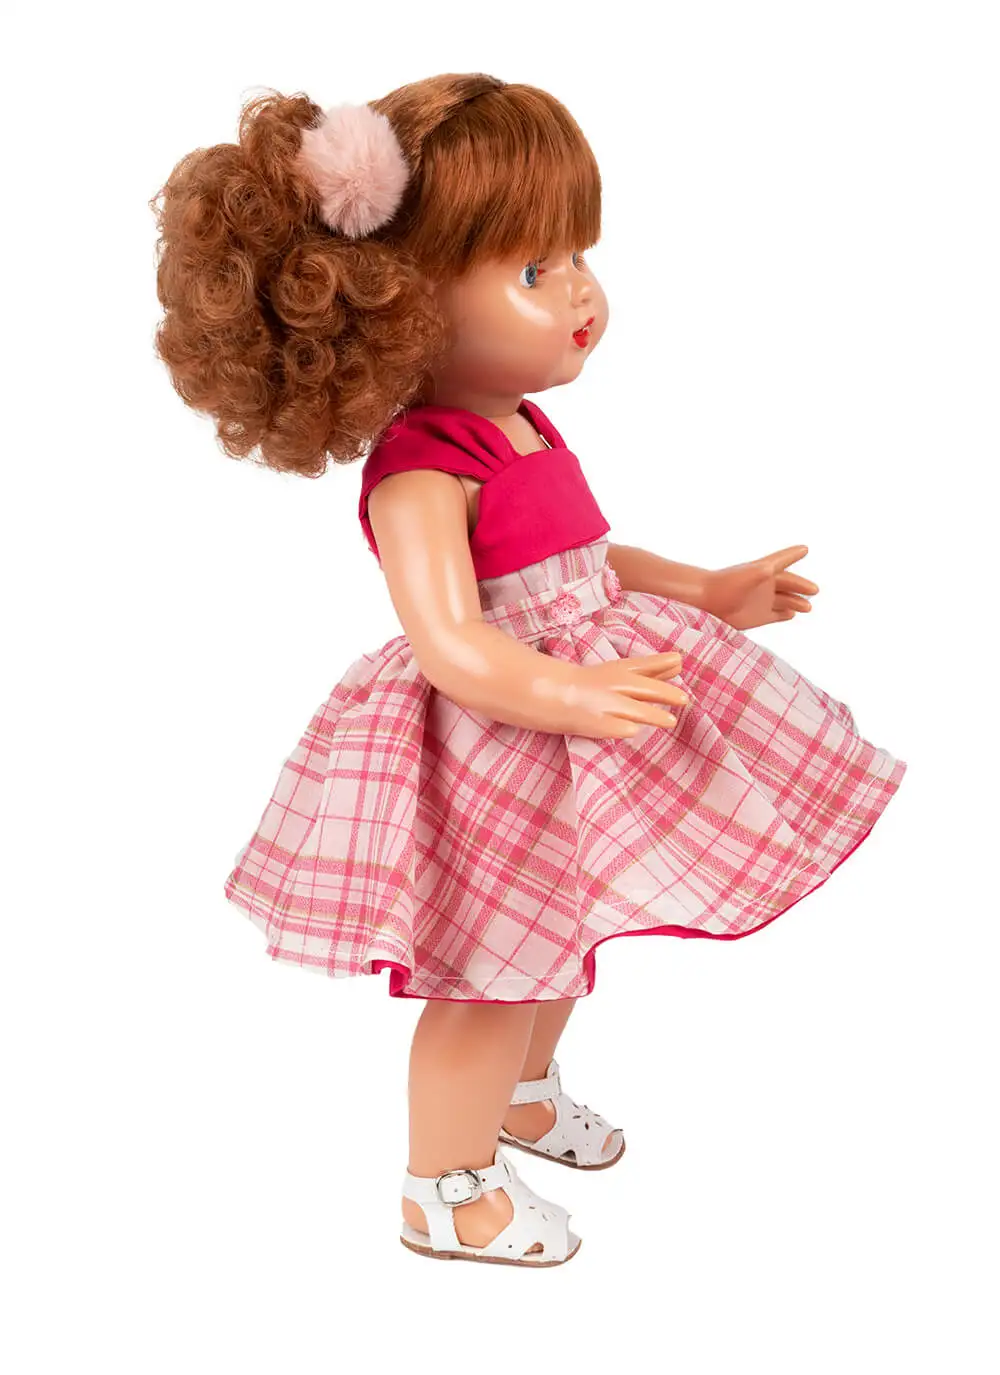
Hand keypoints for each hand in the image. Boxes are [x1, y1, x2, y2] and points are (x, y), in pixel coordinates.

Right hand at [561, 651, 687, 740]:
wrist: (555, 696)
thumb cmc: (595, 683)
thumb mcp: (622, 670)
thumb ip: (652, 669)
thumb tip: (679, 662)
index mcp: (620, 670)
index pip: (644, 665)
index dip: (662, 664)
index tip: (679, 662)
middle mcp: (614, 685)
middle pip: (645, 689)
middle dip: (665, 693)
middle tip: (684, 699)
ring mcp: (606, 704)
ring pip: (637, 711)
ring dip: (655, 715)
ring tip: (670, 721)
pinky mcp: (599, 724)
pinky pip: (619, 727)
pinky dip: (627, 728)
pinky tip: (634, 729)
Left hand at [702, 545, 818, 629]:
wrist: (707, 601)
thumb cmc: (729, 583)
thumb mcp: (756, 572)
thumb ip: (777, 563)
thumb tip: (803, 548)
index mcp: (766, 571)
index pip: (783, 560)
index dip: (794, 554)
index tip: (805, 549)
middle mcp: (765, 585)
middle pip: (788, 584)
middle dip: (801, 587)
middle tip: (814, 590)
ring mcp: (762, 601)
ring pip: (785, 601)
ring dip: (796, 603)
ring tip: (808, 607)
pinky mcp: (757, 617)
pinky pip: (775, 615)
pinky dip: (784, 614)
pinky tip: (792, 614)